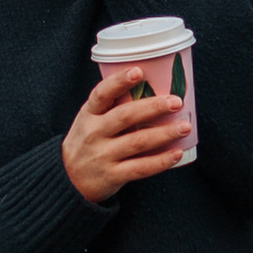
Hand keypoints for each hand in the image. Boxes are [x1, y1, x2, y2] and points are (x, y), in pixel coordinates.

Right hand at [61, 65, 194, 203]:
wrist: (68, 180)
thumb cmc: (87, 141)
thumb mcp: (89, 119)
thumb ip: (112, 107)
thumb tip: (154, 89)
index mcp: (89, 114)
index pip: (101, 94)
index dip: (119, 81)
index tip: (138, 72)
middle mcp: (94, 133)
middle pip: (125, 116)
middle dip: (153, 107)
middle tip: (176, 101)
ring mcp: (102, 156)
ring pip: (137, 142)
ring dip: (164, 133)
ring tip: (184, 126)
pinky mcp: (112, 176)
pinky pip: (140, 168)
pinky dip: (160, 161)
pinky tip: (176, 153)